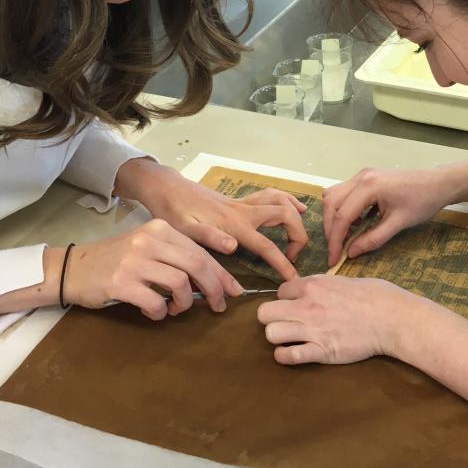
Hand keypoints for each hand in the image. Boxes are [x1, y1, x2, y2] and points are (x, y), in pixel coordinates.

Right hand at [60, 219, 242, 318]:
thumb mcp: (146, 248)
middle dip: (214, 288)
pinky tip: (155, 312)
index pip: (200, 251)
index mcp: (159, 229)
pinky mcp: (121, 282)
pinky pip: (155, 302)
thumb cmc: (114, 261)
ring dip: (185, 302)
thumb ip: (175, 258)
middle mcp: (149, 240)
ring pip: (179, 283)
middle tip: (218, 306)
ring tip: (176, 309)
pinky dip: (161, 312)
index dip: (221, 273)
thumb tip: (213, 280)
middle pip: (196, 264)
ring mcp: (134, 261)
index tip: (233, 290)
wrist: (72, 269)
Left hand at [115, 159, 308, 280]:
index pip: (267, 246)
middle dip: (298, 234)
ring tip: (301, 229)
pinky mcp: (240, 200)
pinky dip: (286, 200)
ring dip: (295, 212)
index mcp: (234, 224)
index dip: (283, 263)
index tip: (294, 279)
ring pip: (280, 199)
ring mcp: (243, 203)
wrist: (166, 188)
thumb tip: (233, 247)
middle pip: (284, 215)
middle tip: (293, 255)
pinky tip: (293, 207)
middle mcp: (244, 211)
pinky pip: (271, 195)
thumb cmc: (173, 211)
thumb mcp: (184, 228)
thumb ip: (209, 237)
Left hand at [256, 275, 417, 364]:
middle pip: (265, 313)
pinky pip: (288, 356)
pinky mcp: (321, 351)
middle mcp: (307, 306)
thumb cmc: (376, 296)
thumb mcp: (345, 280)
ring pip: (271, 334)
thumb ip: (323, 285)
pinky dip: (285, 356)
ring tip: (288, 338)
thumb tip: (313, 289)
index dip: (286, 299)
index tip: (295, 305)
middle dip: (272, 318)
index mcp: (313, 285)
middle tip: (285, 322)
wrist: (392, 319)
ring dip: (277, 337)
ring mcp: (312, 329)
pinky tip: (292, 353)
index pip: (280, 290)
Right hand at [323, 167, 456, 262]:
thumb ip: (373, 239)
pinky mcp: (366, 178)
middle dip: (330, 229)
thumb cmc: (423, 202)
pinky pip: (344, 193)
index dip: (335, 240)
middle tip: (336, 250)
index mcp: (369, 186)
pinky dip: (342, 209)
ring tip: (344, 236)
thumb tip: (350, 253)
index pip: (342, 216)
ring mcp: (362, 175)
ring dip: (334, 217)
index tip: (333, 259)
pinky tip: (355, 223)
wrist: (438, 183)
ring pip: (333, 196)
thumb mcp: (398, 224)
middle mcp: (360, 177)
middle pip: (331, 203)